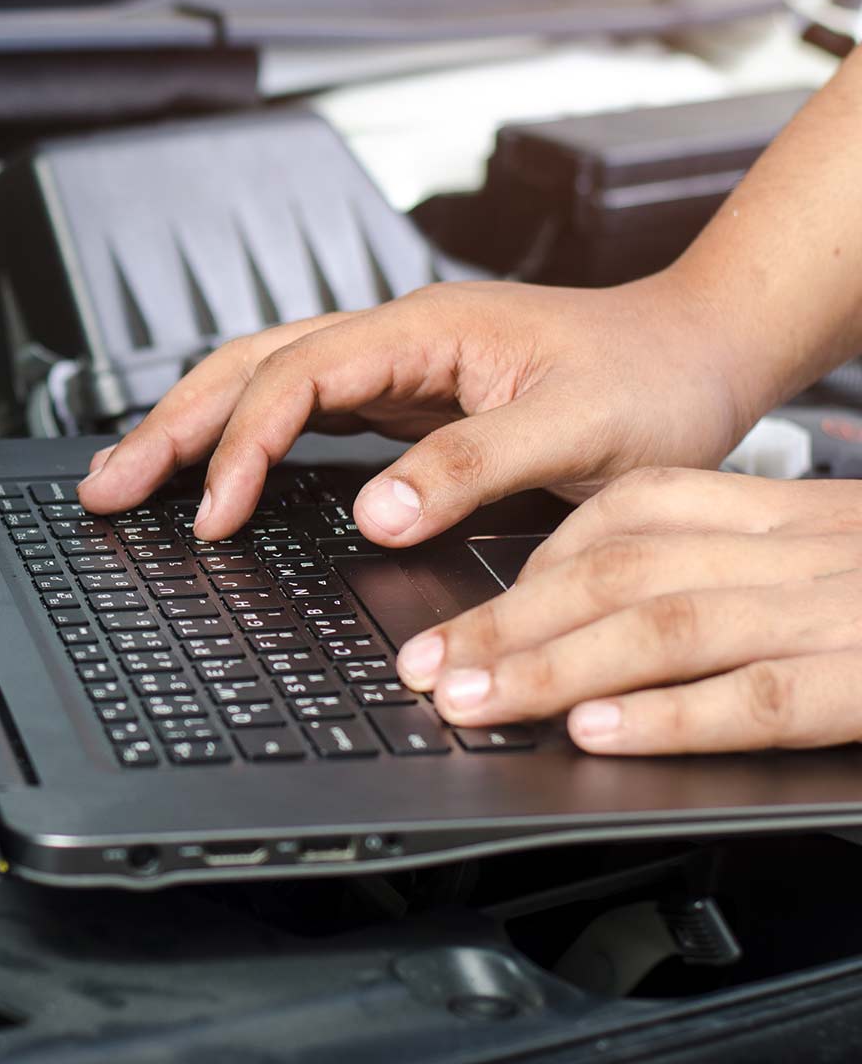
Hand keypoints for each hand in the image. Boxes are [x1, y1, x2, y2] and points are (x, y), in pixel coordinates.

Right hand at [77, 277, 771, 544]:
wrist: (702, 351)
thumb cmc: (654, 380)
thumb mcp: (579, 432)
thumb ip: (471, 467)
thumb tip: (372, 512)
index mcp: (422, 330)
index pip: (294, 380)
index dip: (242, 449)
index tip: (215, 519)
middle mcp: (394, 337)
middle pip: (247, 367)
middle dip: (168, 425)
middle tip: (104, 486)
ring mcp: (393, 364)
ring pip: (260, 380)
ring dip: (189, 425)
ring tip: (128, 474)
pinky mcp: (402, 395)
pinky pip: (296, 408)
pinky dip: (241, 438)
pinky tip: (216, 468)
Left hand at [395, 468, 861, 753]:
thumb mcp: (836, 548)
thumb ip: (734, 564)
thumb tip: (602, 609)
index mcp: (782, 512)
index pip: (634, 513)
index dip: (536, 563)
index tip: (462, 607)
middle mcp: (797, 550)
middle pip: (621, 570)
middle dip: (506, 619)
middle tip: (424, 664)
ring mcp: (834, 613)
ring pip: (664, 628)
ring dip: (553, 667)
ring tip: (473, 699)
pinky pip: (758, 698)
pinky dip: (666, 716)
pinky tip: (595, 733)